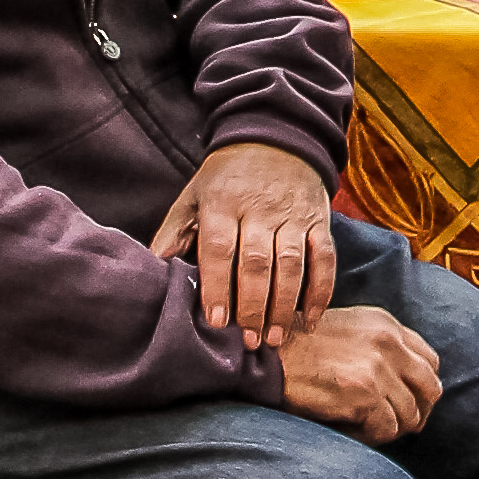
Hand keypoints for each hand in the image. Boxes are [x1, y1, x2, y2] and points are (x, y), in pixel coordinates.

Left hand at [155, 143, 334, 347]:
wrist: (278, 137)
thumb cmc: (227, 176)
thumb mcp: (194, 195)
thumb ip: (174, 232)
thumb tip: (153, 269)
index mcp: (223, 203)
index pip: (220, 248)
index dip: (218, 285)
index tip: (217, 320)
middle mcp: (260, 209)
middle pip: (258, 262)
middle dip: (253, 305)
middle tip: (249, 341)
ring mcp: (293, 215)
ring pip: (292, 264)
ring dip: (285, 305)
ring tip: (276, 339)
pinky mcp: (319, 220)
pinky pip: (325, 259)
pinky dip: (320, 291)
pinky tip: (310, 319)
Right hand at [276, 304, 442, 440]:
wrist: (263, 353)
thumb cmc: (297, 348)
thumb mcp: (346, 331)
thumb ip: (378, 349)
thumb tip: (403, 386)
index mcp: (386, 325)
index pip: (430, 361)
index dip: (420, 387)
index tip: (404, 402)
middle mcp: (389, 342)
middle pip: (431, 388)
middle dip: (417, 411)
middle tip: (395, 425)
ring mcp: (378, 367)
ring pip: (410, 415)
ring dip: (390, 428)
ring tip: (363, 428)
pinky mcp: (363, 393)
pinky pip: (387, 429)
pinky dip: (371, 437)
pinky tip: (349, 431)